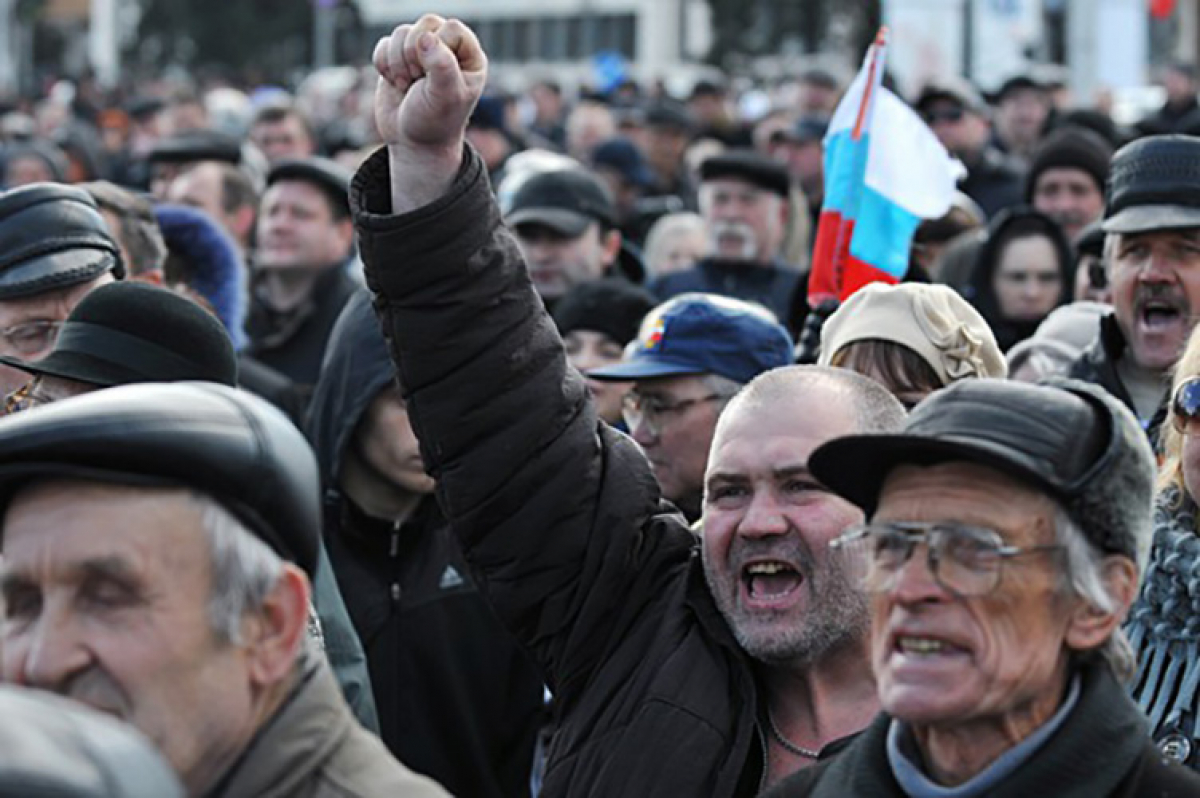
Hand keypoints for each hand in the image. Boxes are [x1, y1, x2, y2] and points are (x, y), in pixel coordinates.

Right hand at [372, 15, 486, 154]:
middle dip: (415, 53)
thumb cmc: (436, 122)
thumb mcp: (445, 97)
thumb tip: (426, 38)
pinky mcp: (397, 59)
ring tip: (407, 85)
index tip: (434, 75)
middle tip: (418, 79)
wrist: (413, 144)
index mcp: (469, 57)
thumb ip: (441, 65)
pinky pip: (384, 44)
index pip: (453, 29)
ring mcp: (421, 53)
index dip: (439, 48)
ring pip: (402, 32)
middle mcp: (447, 50)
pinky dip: (384, 64)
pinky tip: (395, 84)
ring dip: (398, 62)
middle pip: (426, 24)